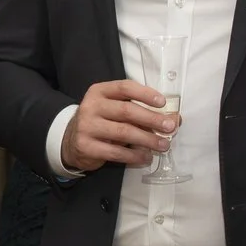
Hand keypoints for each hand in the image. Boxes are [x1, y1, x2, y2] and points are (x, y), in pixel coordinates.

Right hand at [60, 79, 174, 173]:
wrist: (71, 141)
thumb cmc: (101, 121)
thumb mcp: (115, 110)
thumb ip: (141, 111)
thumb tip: (175, 118)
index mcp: (99, 92)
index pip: (124, 88)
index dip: (145, 94)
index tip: (163, 102)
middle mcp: (91, 106)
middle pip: (126, 111)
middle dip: (152, 119)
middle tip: (170, 127)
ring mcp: (87, 126)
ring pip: (123, 132)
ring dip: (147, 139)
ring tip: (163, 145)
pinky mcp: (86, 146)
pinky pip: (115, 152)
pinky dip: (134, 156)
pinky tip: (146, 157)